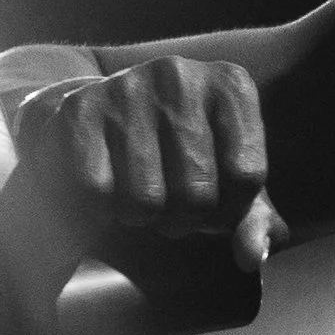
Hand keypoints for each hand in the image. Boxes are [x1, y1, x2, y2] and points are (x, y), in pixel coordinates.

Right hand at [0, 51, 287, 277]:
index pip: (247, 176)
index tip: (214, 204)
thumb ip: (254, 222)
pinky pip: (98, 192)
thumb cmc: (181, 153)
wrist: (102, 115)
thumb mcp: (229, 181)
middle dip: (185, 220)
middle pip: (198, 193)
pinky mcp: (80, 109)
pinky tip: (109, 190)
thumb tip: (253, 258)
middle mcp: (181, 76)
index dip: (230, 210)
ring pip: (146, 199)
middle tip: (172, 208)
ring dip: (142, 218)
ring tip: (141, 198)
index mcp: (231, 86)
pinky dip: (102, 208)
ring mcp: (127, 87)